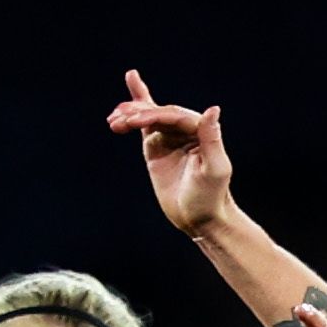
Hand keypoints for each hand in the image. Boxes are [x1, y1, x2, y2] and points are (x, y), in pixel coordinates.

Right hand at [107, 68, 235, 237]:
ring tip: (112, 120)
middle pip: (158, 113)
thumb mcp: (214, 168)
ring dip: (130, 115)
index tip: (132, 121)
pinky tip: (120, 111)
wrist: (199, 218)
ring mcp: (169, 137)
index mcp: (199, 129)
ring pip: (148, 118)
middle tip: (117, 118)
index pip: (173, 116)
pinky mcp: (157, 149)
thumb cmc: (210, 196)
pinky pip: (144, 128)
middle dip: (137, 113)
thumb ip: (211, 138)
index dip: (152, 115)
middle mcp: (184, 129)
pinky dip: (132, 118)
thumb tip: (213, 109)